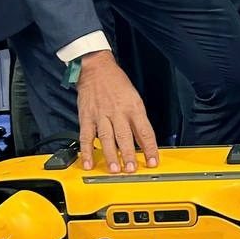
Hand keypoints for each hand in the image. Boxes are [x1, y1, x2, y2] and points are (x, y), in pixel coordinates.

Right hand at [76, 50, 158, 172]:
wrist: (96, 68)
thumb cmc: (117, 83)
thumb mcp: (135, 98)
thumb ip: (138, 118)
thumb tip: (143, 140)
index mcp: (134, 107)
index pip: (145, 131)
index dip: (150, 148)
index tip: (153, 161)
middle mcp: (118, 112)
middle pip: (125, 136)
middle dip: (129, 154)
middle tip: (132, 169)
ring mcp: (101, 115)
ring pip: (107, 138)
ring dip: (111, 155)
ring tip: (115, 169)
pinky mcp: (87, 117)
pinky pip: (86, 136)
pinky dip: (87, 151)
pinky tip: (89, 163)